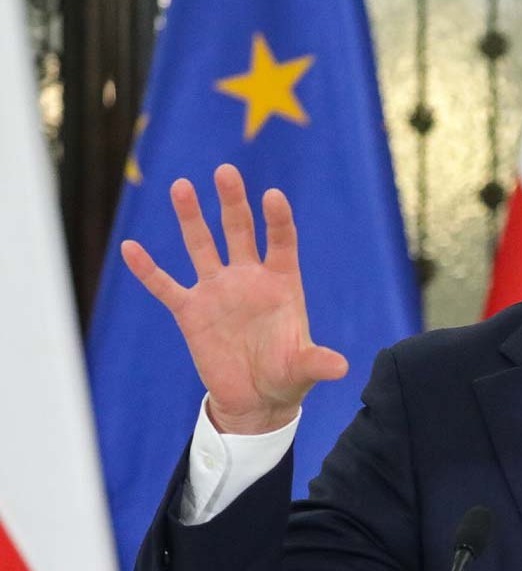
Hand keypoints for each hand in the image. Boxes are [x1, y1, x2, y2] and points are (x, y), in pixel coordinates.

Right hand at [121, 163, 347, 433]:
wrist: (256, 398)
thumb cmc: (287, 376)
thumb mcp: (303, 368)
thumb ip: (318, 362)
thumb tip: (342, 368)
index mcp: (282, 283)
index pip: (281, 242)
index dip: (277, 220)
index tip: (273, 196)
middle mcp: (248, 278)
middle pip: (240, 231)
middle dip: (233, 202)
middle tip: (225, 171)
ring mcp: (218, 291)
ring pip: (202, 246)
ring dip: (191, 218)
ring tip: (182, 186)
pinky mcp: (191, 312)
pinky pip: (165, 287)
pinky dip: (148, 270)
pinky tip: (130, 248)